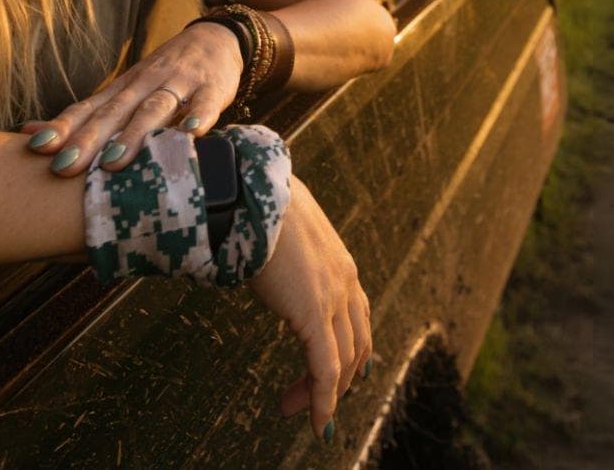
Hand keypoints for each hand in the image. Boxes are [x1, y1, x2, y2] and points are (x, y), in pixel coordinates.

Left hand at [23, 23, 241, 174]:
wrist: (214, 39)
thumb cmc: (161, 77)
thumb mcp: (122, 92)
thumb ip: (82, 116)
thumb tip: (26, 135)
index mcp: (121, 89)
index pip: (87, 109)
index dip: (62, 128)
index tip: (37, 149)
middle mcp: (144, 84)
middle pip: (114, 112)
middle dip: (88, 139)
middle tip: (65, 166)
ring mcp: (178, 85)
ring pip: (153, 109)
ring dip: (133, 134)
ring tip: (114, 160)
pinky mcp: (211, 88)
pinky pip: (204, 103)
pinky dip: (197, 116)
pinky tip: (190, 134)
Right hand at [249, 178, 371, 435]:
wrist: (255, 194)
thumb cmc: (259, 204)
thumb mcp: (282, 230)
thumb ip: (281, 249)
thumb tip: (256, 245)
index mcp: (341, 263)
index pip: (358, 318)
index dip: (352, 350)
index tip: (337, 374)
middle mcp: (346, 282)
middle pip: (356, 344)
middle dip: (338, 378)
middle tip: (313, 400)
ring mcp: (334, 298)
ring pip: (343, 361)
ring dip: (323, 394)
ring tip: (296, 411)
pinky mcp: (314, 313)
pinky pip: (324, 369)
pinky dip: (321, 400)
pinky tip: (313, 420)